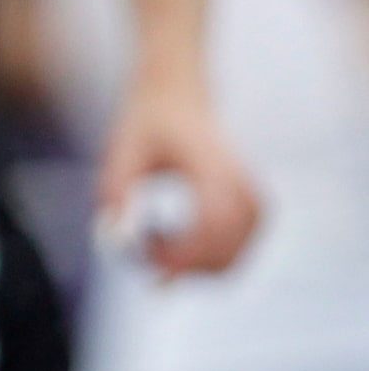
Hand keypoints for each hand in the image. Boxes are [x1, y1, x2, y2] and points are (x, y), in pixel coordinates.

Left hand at [99, 74, 259, 277]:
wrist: (178, 102)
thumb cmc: (147, 124)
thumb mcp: (122, 148)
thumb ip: (115, 188)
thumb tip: (114, 235)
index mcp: (215, 165)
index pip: (214, 225)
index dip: (186, 255)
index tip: (150, 267)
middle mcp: (244, 186)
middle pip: (226, 252)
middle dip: (182, 268)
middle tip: (139, 254)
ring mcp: (256, 202)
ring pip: (230, 260)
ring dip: (190, 266)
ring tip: (151, 236)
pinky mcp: (256, 214)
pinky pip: (233, 254)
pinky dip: (202, 260)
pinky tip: (170, 238)